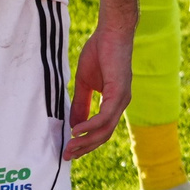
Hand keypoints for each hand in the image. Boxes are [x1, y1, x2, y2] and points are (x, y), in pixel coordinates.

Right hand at [64, 24, 133, 158]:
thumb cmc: (99, 53)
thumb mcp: (85, 83)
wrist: (111, 32)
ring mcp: (122, 99)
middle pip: (104, 134)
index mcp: (114, 102)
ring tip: (70, 147)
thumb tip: (73, 125)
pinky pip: (105, 115)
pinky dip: (90, 125)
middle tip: (67, 156)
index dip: (86, 142)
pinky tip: (77, 130)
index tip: (70, 151)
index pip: (102, 130)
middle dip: (85, 148)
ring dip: (86, 140)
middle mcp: (120, 104)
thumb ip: (80, 103)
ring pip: (105, 129)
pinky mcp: (119, 91)